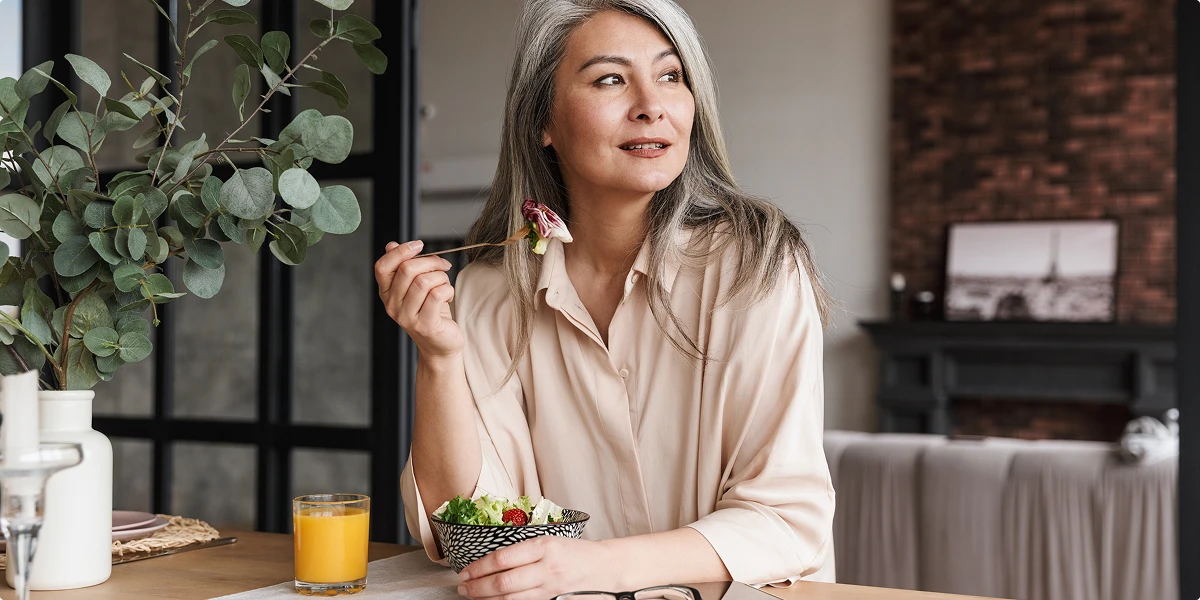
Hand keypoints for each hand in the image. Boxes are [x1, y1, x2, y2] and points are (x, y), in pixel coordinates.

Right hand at [374, 240, 462, 357]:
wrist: (441, 345)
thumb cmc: (430, 311)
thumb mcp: (415, 287)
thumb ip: (403, 266)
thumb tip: (391, 245)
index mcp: (386, 293)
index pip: (382, 266)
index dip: (400, 251)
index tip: (419, 245)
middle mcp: (392, 305)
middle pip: (407, 269)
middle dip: (430, 261)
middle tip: (443, 266)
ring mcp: (407, 317)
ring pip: (424, 281)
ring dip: (441, 277)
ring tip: (445, 284)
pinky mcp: (425, 325)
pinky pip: (437, 295)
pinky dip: (448, 290)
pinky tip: (448, 296)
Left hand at [457, 536, 618, 599]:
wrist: (607, 568)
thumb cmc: (578, 553)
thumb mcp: (552, 540)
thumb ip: (525, 549)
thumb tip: (492, 560)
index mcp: (544, 546)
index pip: (502, 558)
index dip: (479, 567)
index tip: (465, 571)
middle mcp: (547, 568)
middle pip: (503, 582)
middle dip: (477, 587)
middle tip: (462, 587)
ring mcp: (551, 588)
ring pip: (510, 599)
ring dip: (486, 599)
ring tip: (472, 596)